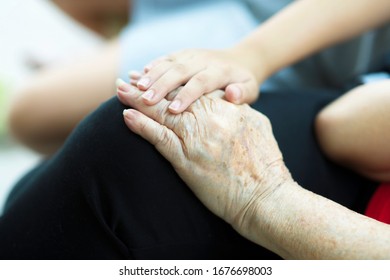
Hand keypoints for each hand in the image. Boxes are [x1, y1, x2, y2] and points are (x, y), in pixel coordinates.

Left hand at [117, 84, 291, 232]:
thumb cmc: (265, 165)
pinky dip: (142, 126)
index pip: (193, 92)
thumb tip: (227, 99)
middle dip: (149, 87)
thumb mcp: (258, 125)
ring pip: (162, 114)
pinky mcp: (187, 161)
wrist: (265, 197)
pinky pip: (160, 139)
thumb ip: (239, 109)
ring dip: (138, 101)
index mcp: (228, 110)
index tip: (157, 78)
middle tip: (128, 78)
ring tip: (120, 90)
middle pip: (172, 99)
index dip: (171, 84)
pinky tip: (127, 116)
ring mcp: (196, 140)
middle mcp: (210, 120)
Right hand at [129, 48, 259, 113]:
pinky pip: (165, 58)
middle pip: (180, 71)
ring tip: (136, 88)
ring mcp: (191, 55)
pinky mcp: (182, 54)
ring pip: (169, 63)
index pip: (202, 82)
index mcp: (220, 71)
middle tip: (146, 100)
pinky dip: (152, 66)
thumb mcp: (250, 90)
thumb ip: (242, 94)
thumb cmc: (242, 83)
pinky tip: (137, 75)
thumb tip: (233, 94)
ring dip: (152, 75)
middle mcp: (203, 60)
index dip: (187, 95)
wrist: (239, 60)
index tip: (173, 110)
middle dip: (162, 85)